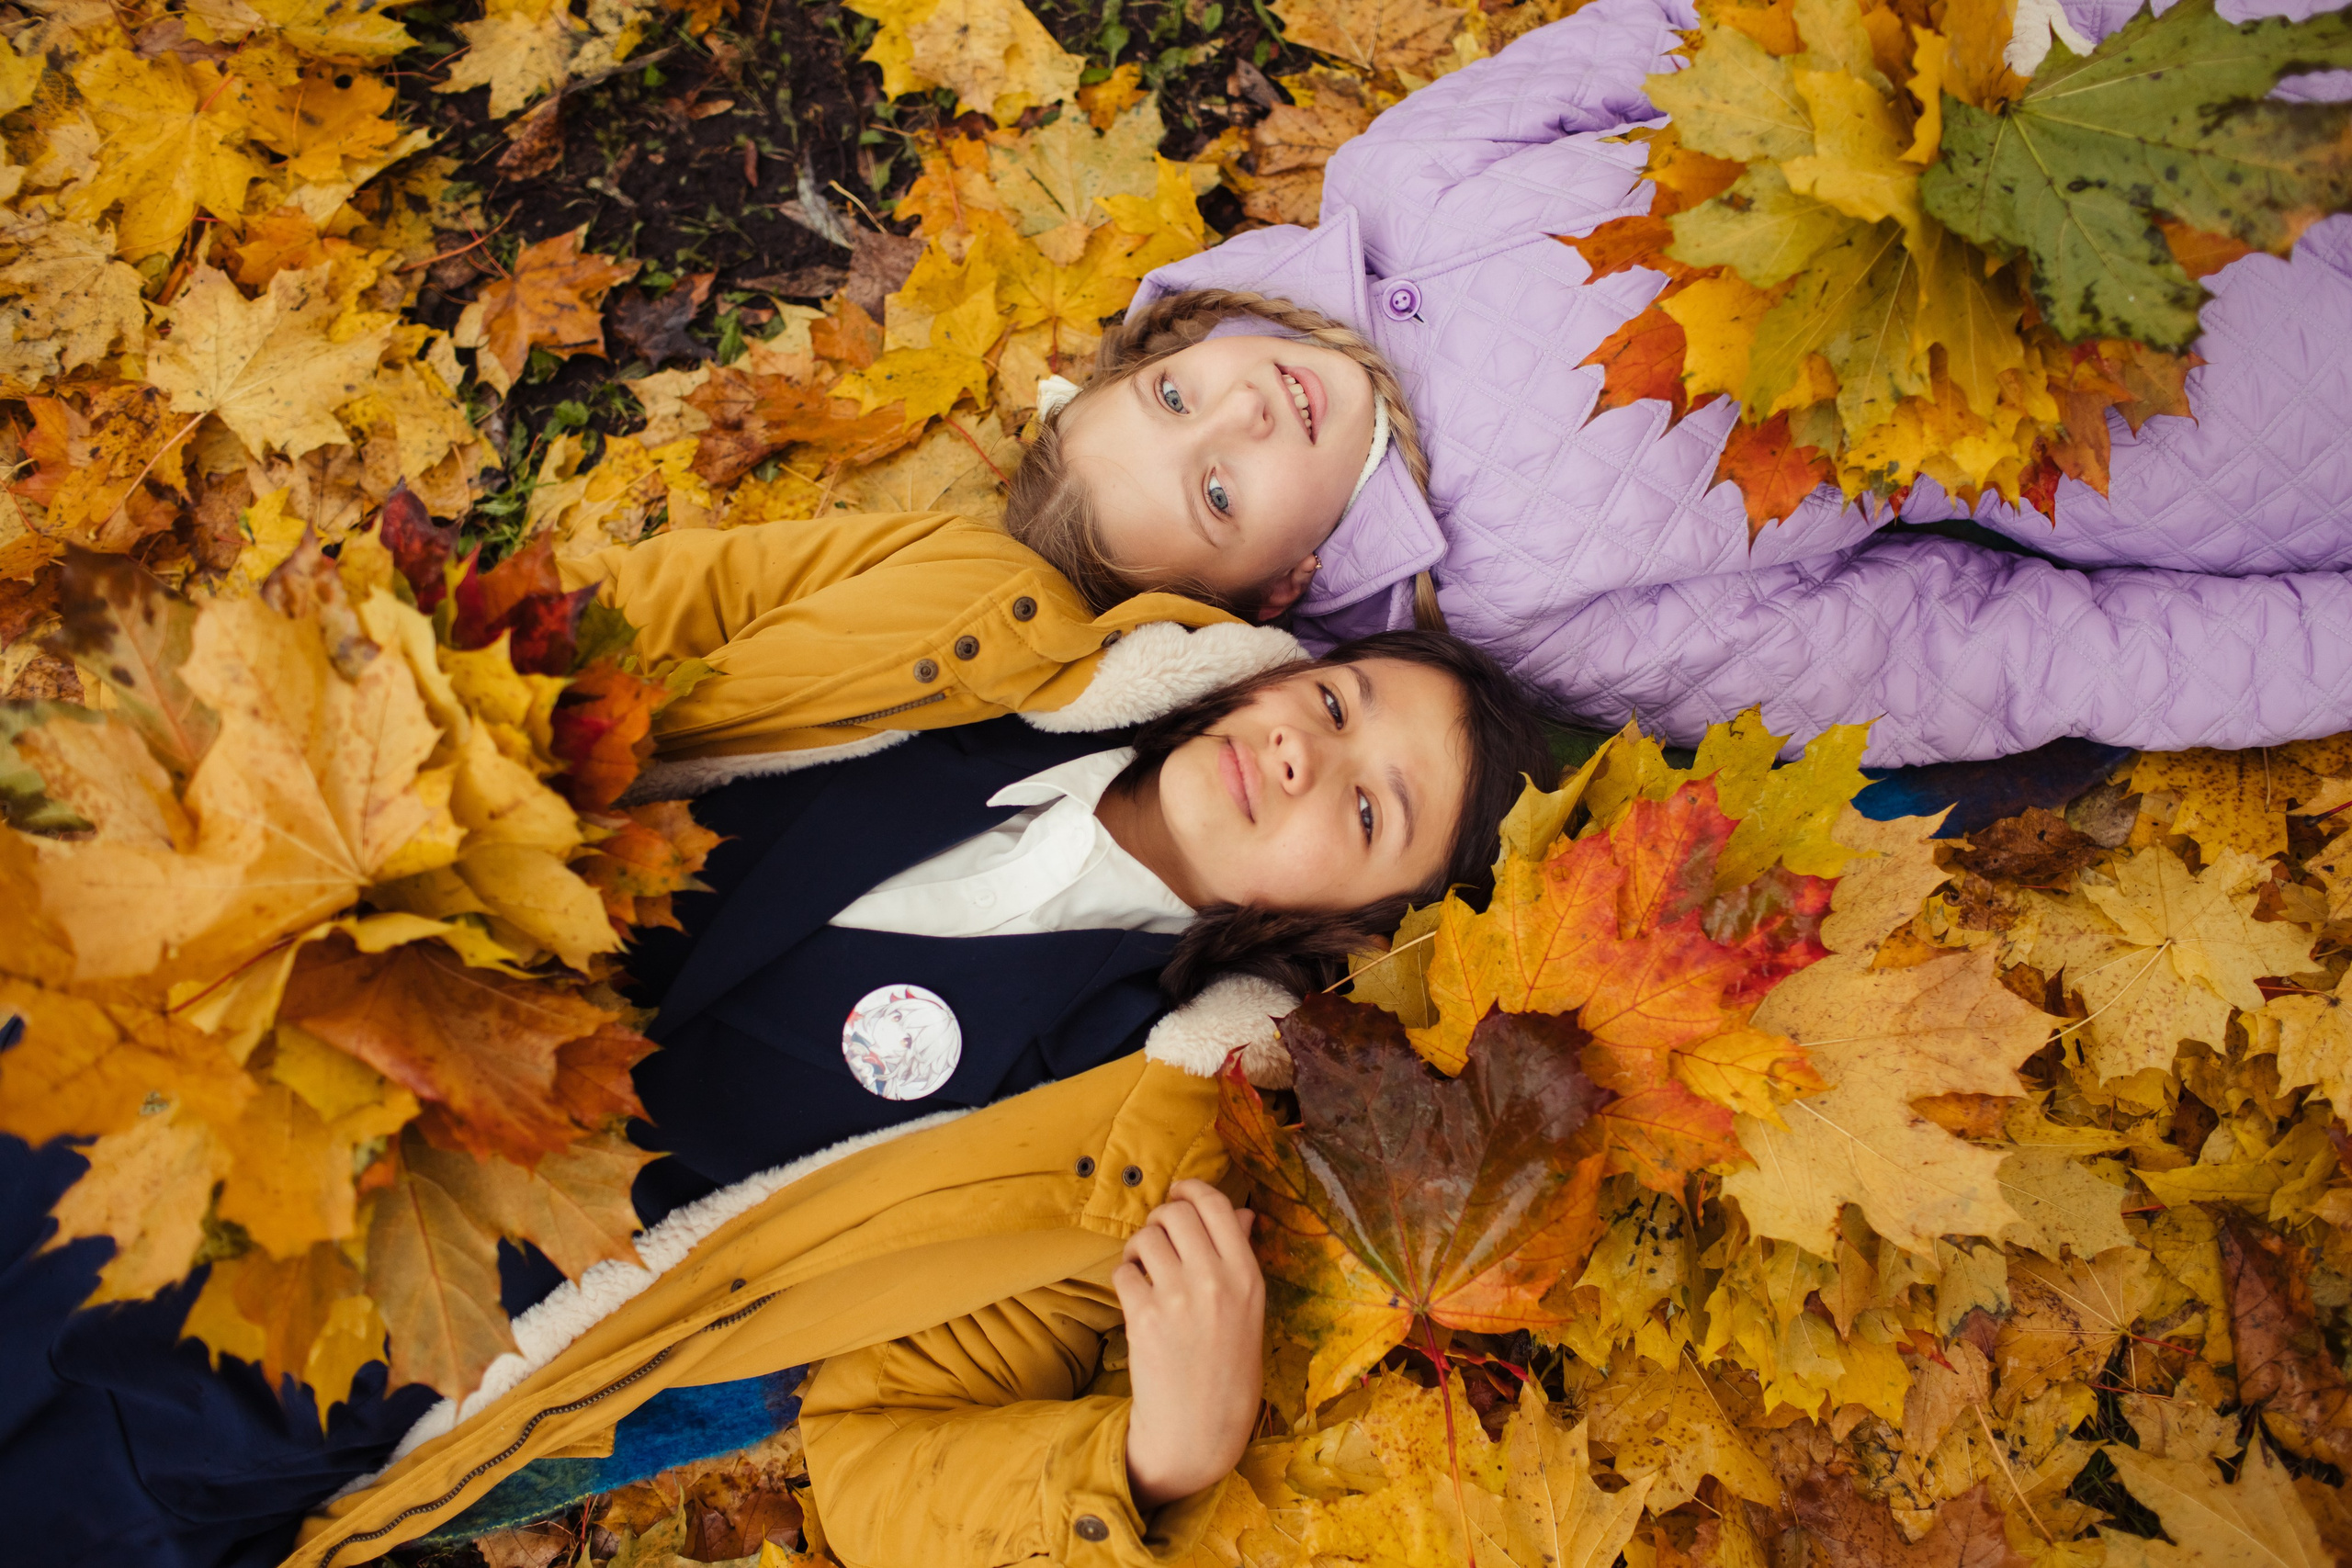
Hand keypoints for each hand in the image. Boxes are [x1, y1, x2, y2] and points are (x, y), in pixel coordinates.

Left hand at [1115, 1178, 1265, 1509]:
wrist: (1199, 1429)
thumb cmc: (1229, 1370)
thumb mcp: (1250, 1311)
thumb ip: (1241, 1257)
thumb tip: (1241, 1213)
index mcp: (1246, 1276)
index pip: (1215, 1205)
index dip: (1191, 1188)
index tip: (1179, 1192)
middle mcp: (1214, 1281)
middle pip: (1175, 1213)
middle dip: (1161, 1219)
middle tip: (1160, 1240)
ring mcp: (1177, 1298)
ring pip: (1145, 1237)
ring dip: (1139, 1247)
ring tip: (1145, 1269)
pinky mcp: (1143, 1318)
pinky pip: (1123, 1271)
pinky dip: (1125, 1277)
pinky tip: (1136, 1297)